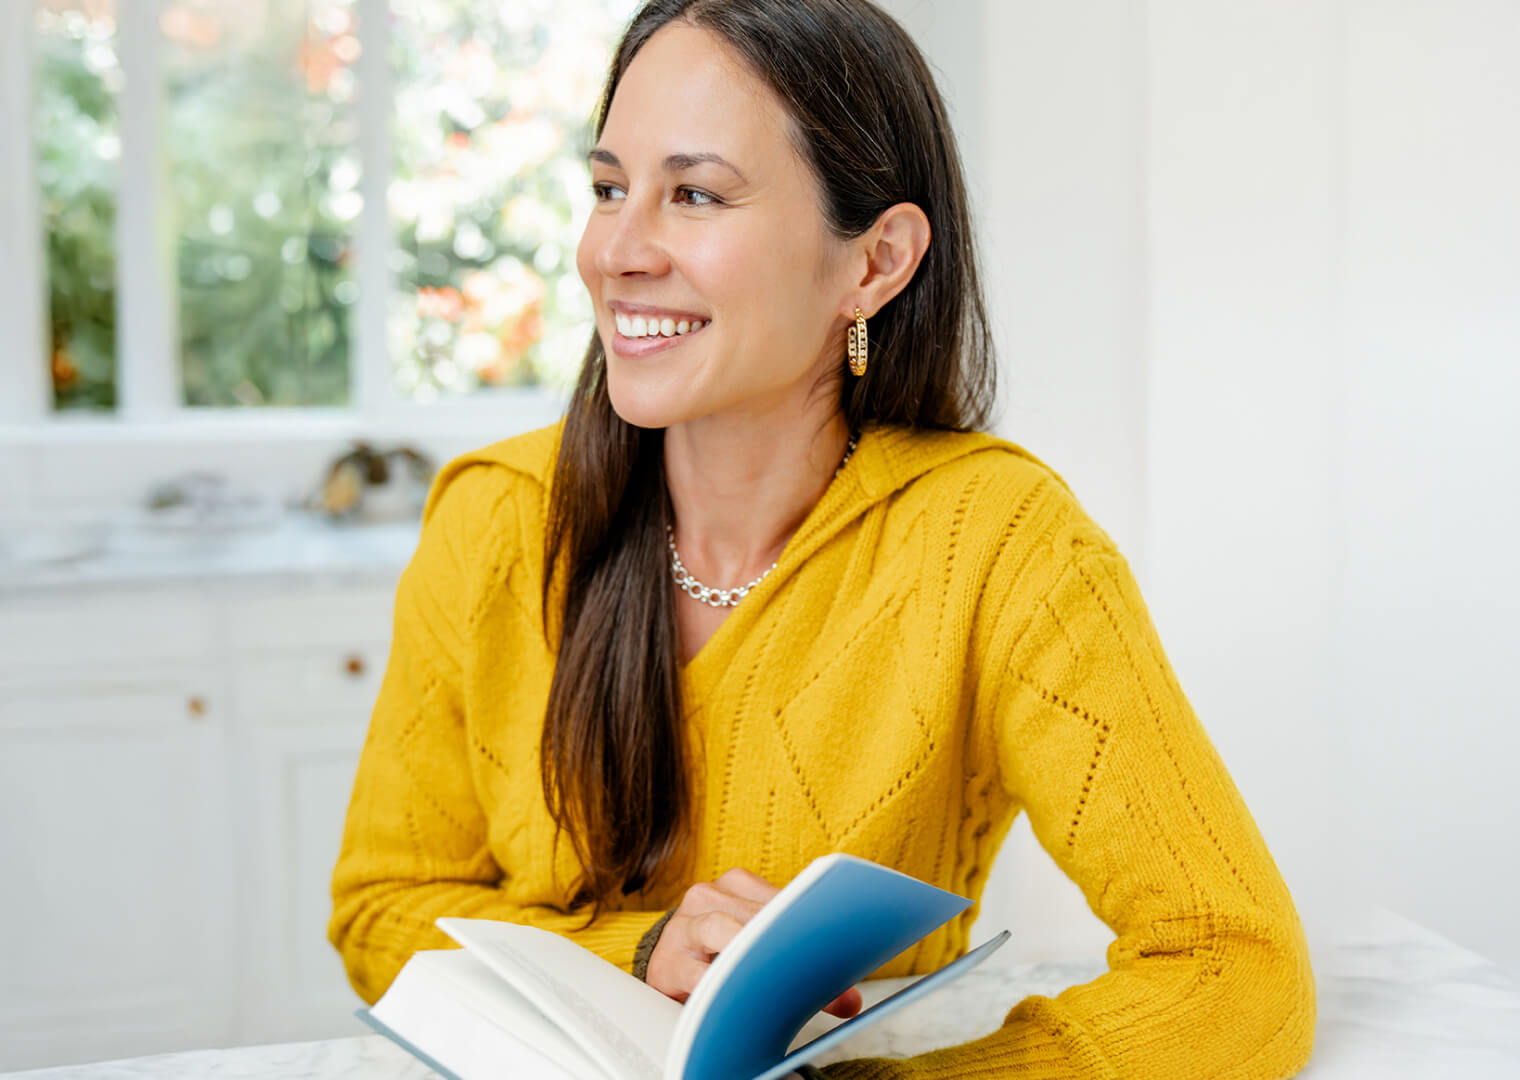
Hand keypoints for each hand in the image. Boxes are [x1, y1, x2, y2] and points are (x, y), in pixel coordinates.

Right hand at [645, 867, 863, 1019]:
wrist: (667, 961)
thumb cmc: (720, 950)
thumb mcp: (758, 947)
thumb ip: (802, 964)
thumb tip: (851, 1000)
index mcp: (739, 885)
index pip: (783, 900)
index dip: (811, 928)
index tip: (837, 953)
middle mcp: (711, 896)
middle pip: (757, 915)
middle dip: (787, 948)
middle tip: (814, 976)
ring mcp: (686, 925)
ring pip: (722, 929)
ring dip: (750, 955)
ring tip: (770, 973)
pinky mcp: (669, 960)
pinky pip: (695, 971)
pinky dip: (719, 983)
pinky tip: (735, 994)